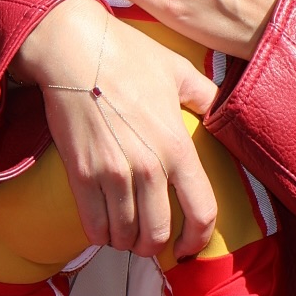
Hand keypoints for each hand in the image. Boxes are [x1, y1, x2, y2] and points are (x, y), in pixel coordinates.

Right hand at [13, 0, 218, 259]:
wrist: (74, 49)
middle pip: (156, 236)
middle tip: (148, 238)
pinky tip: (102, 223)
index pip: (201, 212)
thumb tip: (222, 110)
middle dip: (154, 245)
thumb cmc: (128, 55)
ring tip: (124, 229)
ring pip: (124, 236)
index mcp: (178, 145)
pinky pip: (93, 226)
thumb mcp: (178, 71)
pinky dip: (99, 233)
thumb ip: (205, 96)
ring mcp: (113, 173)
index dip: (198, 239)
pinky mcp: (81, 174)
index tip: (189, 246)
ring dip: (125, 240)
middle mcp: (149, 166)